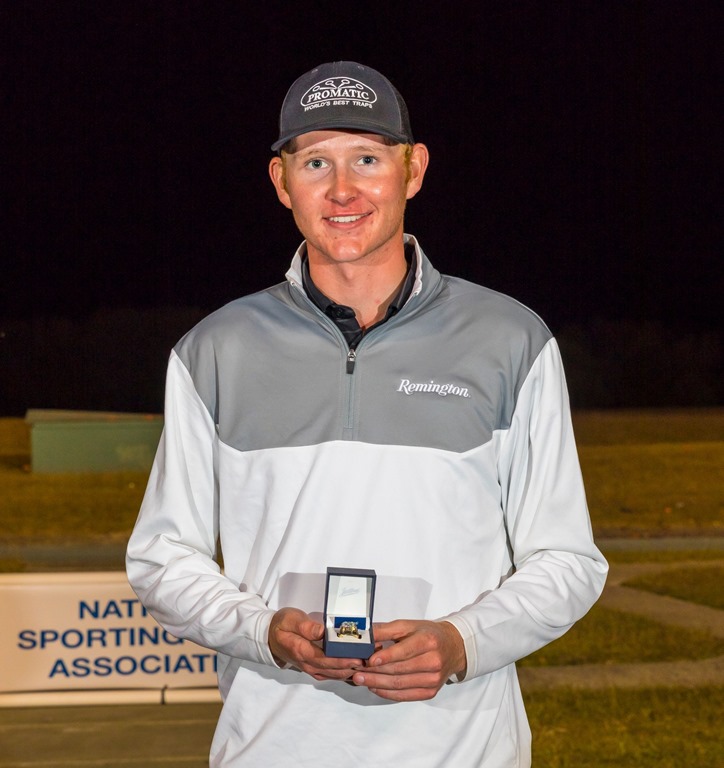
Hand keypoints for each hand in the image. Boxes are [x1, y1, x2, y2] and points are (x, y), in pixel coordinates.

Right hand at [268, 607, 361, 680]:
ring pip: (334, 674)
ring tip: (368, 665)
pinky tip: (355, 668)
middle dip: (352, 666)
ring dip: (350, 671)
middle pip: (333, 669)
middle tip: (370, 661)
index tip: (358, 658)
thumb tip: (323, 631)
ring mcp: (310, 668)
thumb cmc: (281, 625)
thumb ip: (306, 626)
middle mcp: (308, 664)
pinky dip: (343, 672)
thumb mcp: (291, 619)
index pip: (326, 659)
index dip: (343, 660)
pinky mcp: (313, 668)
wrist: (270, 637)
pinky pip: (330, 674)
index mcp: (302, 651)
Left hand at [351, 620, 465, 701]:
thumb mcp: (409, 625)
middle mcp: (433, 661)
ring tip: (361, 679)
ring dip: (377, 683)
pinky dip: (387, 693)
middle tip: (357, 671)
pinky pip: (405, 696)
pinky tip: (374, 687)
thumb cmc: (428, 634)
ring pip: (400, 684)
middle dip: (375, 672)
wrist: (453, 647)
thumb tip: (365, 635)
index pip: (404, 651)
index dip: (386, 657)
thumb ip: (386, 630)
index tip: (369, 660)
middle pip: (399, 670)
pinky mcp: (430, 691)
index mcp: (428, 641)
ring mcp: (433, 679)